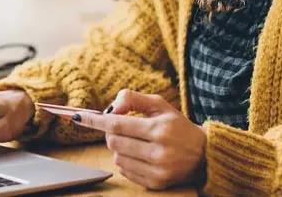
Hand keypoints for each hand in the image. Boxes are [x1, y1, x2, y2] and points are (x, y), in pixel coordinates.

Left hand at [71, 89, 206, 190]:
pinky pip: (125, 172)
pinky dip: (125, 161)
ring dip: (118, 148)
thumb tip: (111, 107)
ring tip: (134, 142)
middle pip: (114, 142)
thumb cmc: (177, 125)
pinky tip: (138, 155)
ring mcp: (158, 171)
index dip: (95, 121)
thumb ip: (133, 99)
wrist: (204, 155)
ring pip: (117, 158)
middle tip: (121, 128)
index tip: (78, 117)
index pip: (117, 124)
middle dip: (111, 133)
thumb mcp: (159, 104)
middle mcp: (158, 151)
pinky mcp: (157, 184)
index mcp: (159, 129)